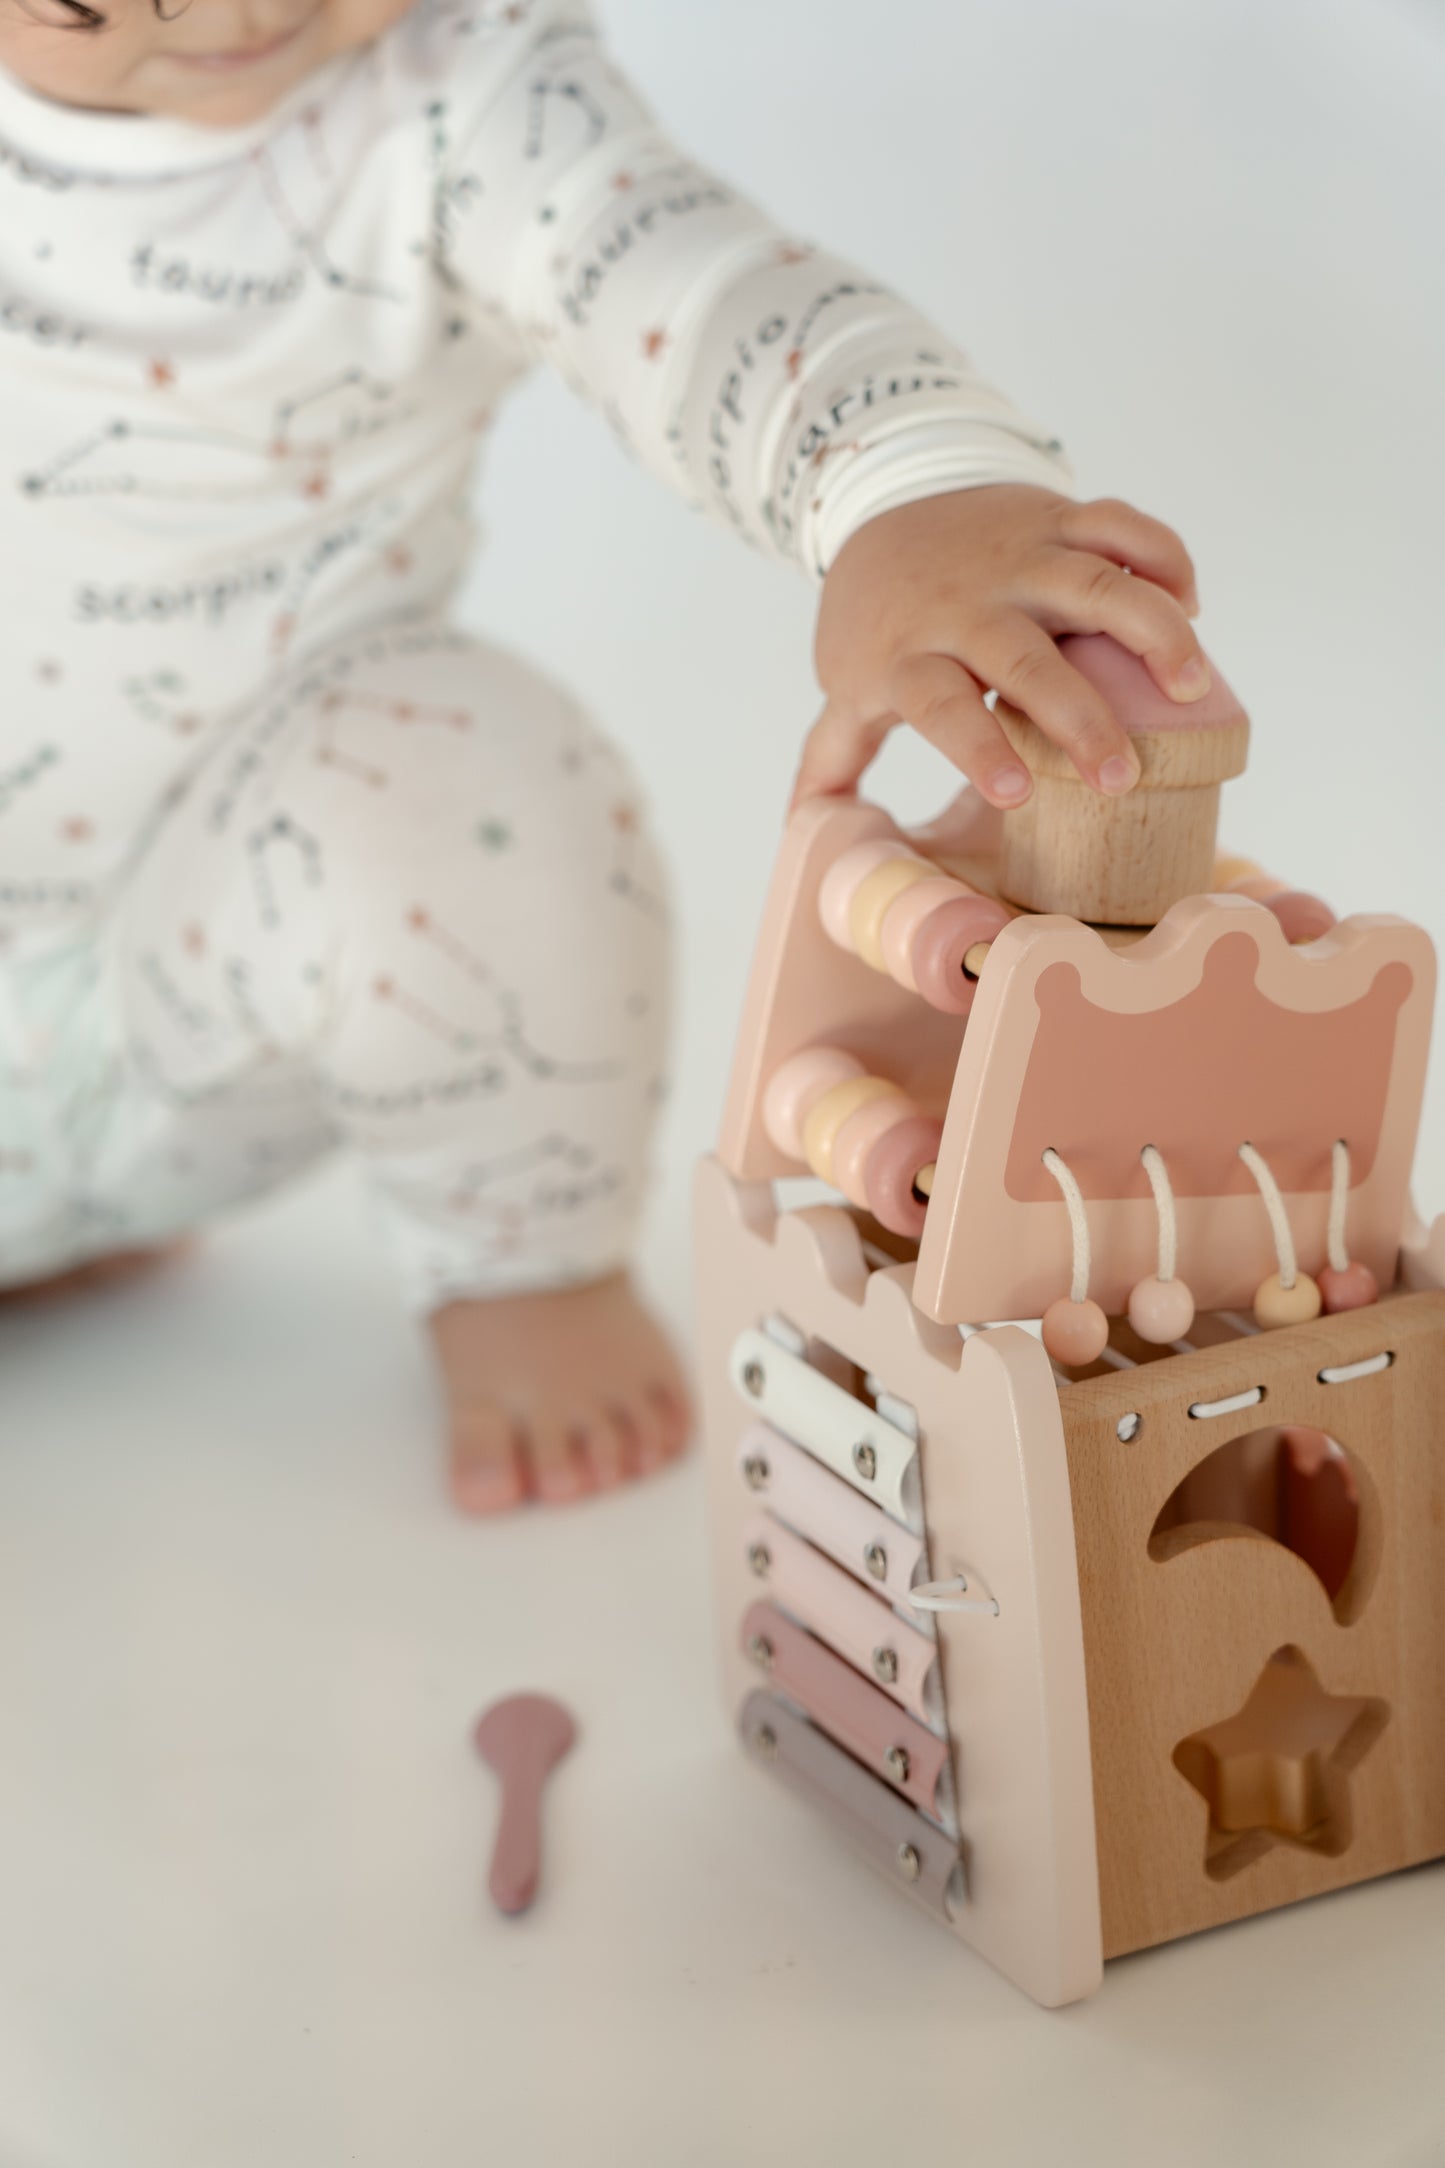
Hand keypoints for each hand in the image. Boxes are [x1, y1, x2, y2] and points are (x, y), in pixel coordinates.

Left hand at [798, 484, 1206, 806]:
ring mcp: (1017, 554)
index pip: (940, 704)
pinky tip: (1192, 603)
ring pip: (1092, 584)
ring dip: (1149, 632)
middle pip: (1026, 660)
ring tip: (1193, 686)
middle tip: (1122, 777)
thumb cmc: (880, 624)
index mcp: (912, 654)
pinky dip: (1162, 556)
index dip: (977, 748)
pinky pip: (1119, 525)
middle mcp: (967, 602)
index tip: (1018, 795)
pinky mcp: (1056, 516)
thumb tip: (801, 821)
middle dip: (1079, 719)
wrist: (884, 509)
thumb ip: (835, 752)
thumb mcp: (850, 683)